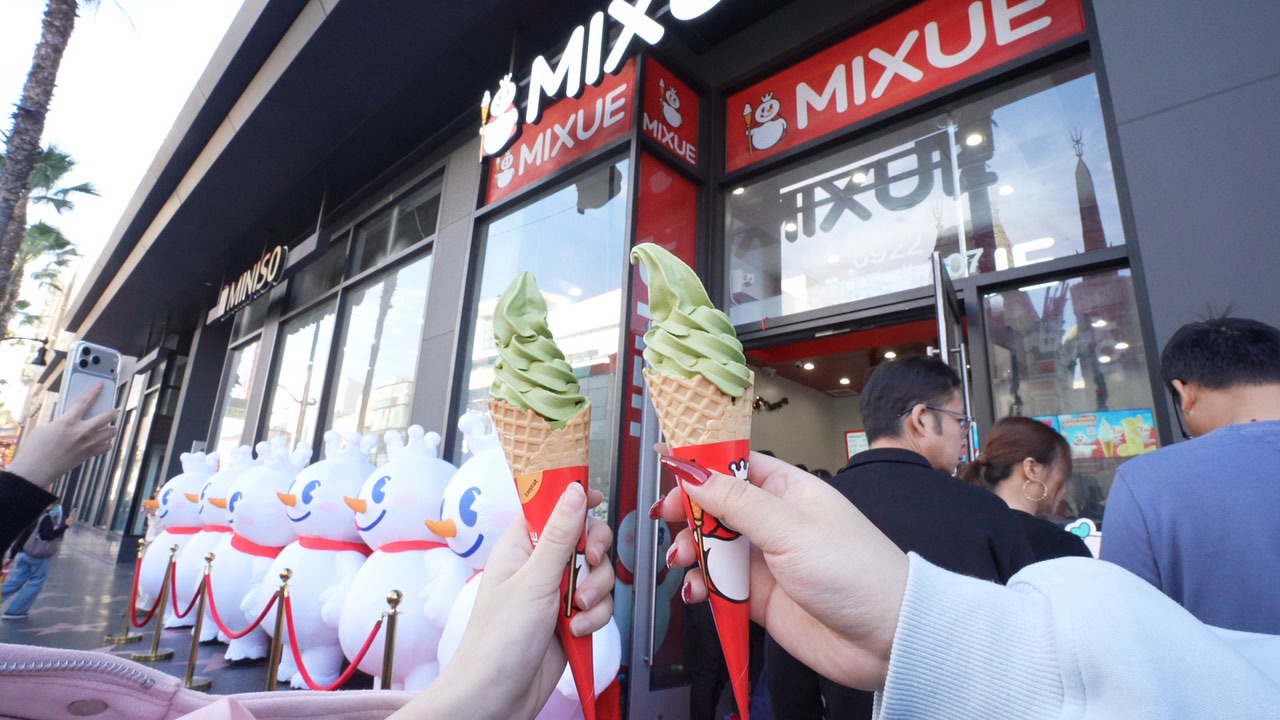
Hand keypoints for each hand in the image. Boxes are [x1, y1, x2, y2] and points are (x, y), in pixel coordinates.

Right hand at [9, 382, 117, 489]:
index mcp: (68, 421)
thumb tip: (71, 419)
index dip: (94, 391)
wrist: (34, 470)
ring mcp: (87, 444)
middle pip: (107, 416)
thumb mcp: (45, 427)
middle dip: (112, 412)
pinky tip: (102, 441)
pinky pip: (106, 447)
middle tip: (113, 411)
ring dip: (110, 428)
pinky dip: (106, 443)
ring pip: (111, 432)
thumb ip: (61, 421)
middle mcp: (81, 431)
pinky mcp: (88, 455)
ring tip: (107, 427)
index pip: (85, 401)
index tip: (101, 385)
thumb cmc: (34, 449)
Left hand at [392, 483, 613, 719]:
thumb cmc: (497, 640)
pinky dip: (594, 617)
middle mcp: (539, 566)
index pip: (550, 506)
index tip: (596, 500)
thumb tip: (575, 492)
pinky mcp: (571, 619)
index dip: (574, 500)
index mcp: (519, 547)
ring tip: (574, 610)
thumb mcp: (532, 581)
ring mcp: (556, 593)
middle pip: (584, 538)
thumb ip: (559, 535)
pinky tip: (575, 630)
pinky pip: (599, 605)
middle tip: (590, 561)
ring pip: (598, 574)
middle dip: (594, 553)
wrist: (497, 697)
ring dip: (595, 592)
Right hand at [656, 451, 906, 690]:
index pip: (735, 464)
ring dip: (691, 550)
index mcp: (788, 491)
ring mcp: (765, 560)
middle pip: (716, 506)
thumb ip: (737, 501)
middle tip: (668, 518)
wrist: (885, 639)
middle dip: (688, 510)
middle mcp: (774, 522)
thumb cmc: (855, 572)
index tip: (666, 463)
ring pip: (712, 547)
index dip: (700, 462)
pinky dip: (701, 587)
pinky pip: (718, 586)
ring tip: (684, 560)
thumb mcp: (790, 528)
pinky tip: (697, 592)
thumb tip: (691, 472)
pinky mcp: (759, 598)